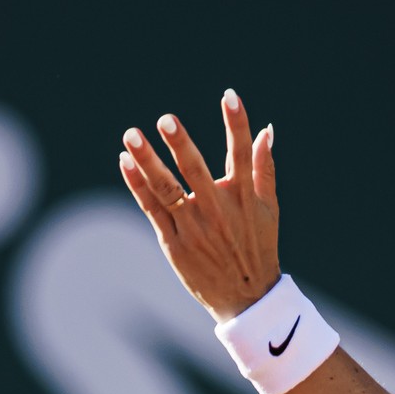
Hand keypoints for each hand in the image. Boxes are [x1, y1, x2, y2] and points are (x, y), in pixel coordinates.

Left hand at [119, 89, 280, 322]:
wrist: (245, 298)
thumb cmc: (257, 247)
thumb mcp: (270, 209)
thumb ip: (265, 168)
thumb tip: (266, 129)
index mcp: (244, 199)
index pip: (242, 155)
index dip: (236, 124)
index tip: (230, 95)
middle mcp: (218, 211)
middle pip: (197, 171)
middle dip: (181, 145)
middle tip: (167, 119)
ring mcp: (194, 227)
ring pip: (167, 189)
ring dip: (148, 162)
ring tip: (130, 135)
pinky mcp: (174, 243)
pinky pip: (152, 209)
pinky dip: (138, 186)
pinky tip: (125, 162)